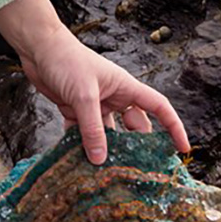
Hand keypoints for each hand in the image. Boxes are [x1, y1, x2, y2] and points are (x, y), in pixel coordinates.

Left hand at [0, 0, 191, 164]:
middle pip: (134, 127)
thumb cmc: (66, 61)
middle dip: (136, 147)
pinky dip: (80, 145)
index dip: (173, 127)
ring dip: (105, 150)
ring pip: (107, 134)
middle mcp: (114, 97)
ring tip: (105, 174)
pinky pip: (82, 133)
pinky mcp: (75, 110)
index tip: (182, 148)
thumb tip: (101, 160)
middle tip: (136, 172)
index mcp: (126, 87)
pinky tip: (75, 161)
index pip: (159, 107)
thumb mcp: (83, 96)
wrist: (38, 48)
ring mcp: (95, 104)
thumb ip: (92, 128)